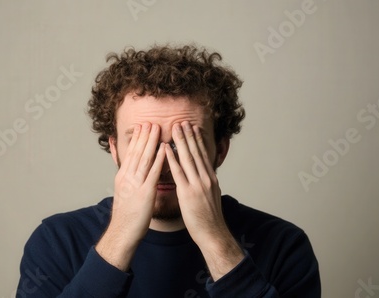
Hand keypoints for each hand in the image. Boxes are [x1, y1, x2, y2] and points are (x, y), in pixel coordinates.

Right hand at [96, 123, 164, 270]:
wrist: (123, 232)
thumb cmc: (126, 214)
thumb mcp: (122, 192)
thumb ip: (125, 177)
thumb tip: (125, 169)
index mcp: (123, 177)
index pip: (131, 154)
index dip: (137, 139)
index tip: (142, 126)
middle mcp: (128, 177)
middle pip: (137, 152)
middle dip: (144, 136)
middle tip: (151, 121)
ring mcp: (136, 184)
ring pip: (144, 158)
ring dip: (151, 142)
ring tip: (157, 128)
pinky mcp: (145, 192)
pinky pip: (153, 173)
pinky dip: (159, 159)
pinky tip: (164, 149)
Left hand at [165, 121, 243, 279]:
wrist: (212, 232)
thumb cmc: (209, 218)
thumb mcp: (211, 196)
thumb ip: (205, 183)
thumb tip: (202, 175)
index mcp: (211, 178)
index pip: (203, 155)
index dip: (197, 140)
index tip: (192, 128)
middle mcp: (205, 178)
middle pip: (196, 152)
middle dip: (188, 136)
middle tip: (182, 121)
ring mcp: (197, 184)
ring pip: (188, 158)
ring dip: (180, 142)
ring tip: (174, 128)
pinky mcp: (188, 193)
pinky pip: (178, 173)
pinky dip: (171, 159)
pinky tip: (166, 149)